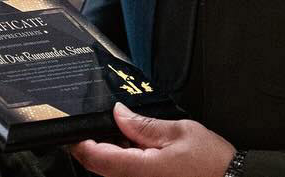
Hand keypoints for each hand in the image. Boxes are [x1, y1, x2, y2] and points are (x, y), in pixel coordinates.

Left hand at [69, 103, 234, 176]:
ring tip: (129, 134)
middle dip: (97, 145)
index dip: (79, 144)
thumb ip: (143, 125)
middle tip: (106, 124)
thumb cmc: (211, 163)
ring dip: (113, 153)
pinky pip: (128, 176)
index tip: (73, 129)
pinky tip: (139, 149)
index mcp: (140, 170)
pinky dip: (127, 161)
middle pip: (101, 167)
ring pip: (113, 172)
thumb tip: (118, 113)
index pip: (96, 158)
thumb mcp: (178, 132)